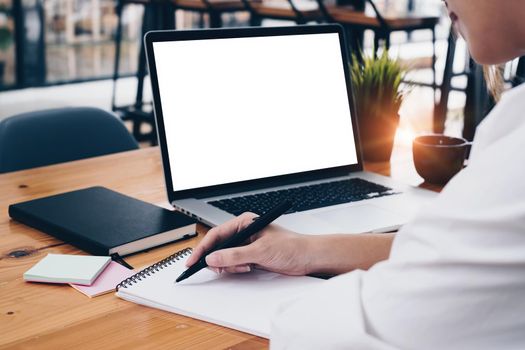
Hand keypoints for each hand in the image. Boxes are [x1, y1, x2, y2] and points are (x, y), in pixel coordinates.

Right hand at [185, 212, 311, 275]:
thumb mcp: (260, 251)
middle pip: (218, 246)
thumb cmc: (291, 246)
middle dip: (217, 259)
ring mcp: (247, 245)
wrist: (308, 258)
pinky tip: (247, 269)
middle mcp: (244, 232)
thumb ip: (234, 255)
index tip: (194, 260)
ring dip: (229, 265)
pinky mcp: (251, 256)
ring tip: (243, 268)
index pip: (216, 234)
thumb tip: (213, 258)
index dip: (203, 248)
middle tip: (217, 269)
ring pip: (225, 257)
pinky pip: (234, 263)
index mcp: (245, 222)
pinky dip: (236, 269)